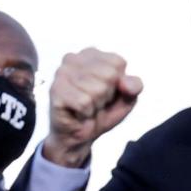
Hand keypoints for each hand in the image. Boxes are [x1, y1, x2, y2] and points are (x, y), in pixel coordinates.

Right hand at [42, 48, 142, 167]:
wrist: (79, 137)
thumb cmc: (101, 112)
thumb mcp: (127, 98)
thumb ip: (134, 86)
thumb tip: (126, 83)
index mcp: (91, 54)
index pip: (118, 62)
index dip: (118, 84)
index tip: (107, 93)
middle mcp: (73, 58)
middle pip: (109, 74)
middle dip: (106, 95)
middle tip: (95, 102)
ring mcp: (62, 73)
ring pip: (97, 89)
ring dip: (95, 105)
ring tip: (86, 108)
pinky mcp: (55, 90)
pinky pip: (84, 101)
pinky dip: (86, 113)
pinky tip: (78, 113)